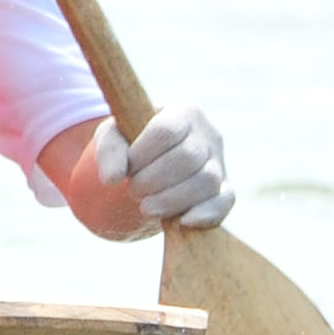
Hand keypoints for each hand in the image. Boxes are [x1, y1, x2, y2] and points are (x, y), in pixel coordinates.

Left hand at [91, 105, 232, 233]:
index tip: (128, 168)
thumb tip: (112, 179)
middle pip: (188, 157)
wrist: (152, 161)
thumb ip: (108, 151)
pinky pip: (224, 201)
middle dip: (154, 180)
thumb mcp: (114, 137)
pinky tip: (182, 222)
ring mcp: (219, 162)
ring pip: (207, 181)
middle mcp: (207, 135)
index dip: (142, 154)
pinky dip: (206, 213)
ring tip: (147, 207)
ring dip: (172, 200)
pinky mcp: (224, 189)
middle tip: (134, 189)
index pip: (167, 130)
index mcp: (183, 112)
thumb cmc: (134, 143)